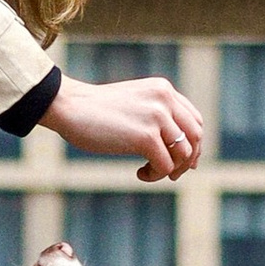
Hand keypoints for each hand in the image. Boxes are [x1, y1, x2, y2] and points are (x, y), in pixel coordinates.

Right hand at [41, 73, 203, 184]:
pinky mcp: (146, 137)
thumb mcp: (133, 103)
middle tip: (172, 174)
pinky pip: (165, 165)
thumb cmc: (94, 110)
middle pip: (195, 137)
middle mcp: (165, 99)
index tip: (183, 160)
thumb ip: (155, 114)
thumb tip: (177, 146)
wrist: (69, 106)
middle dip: (188, 160)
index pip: (195, 120)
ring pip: (183, 154)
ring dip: (171, 170)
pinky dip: (155, 175)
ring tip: (150, 172)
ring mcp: (157, 117)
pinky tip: (139, 174)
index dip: (194, 144)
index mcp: (163, 89)